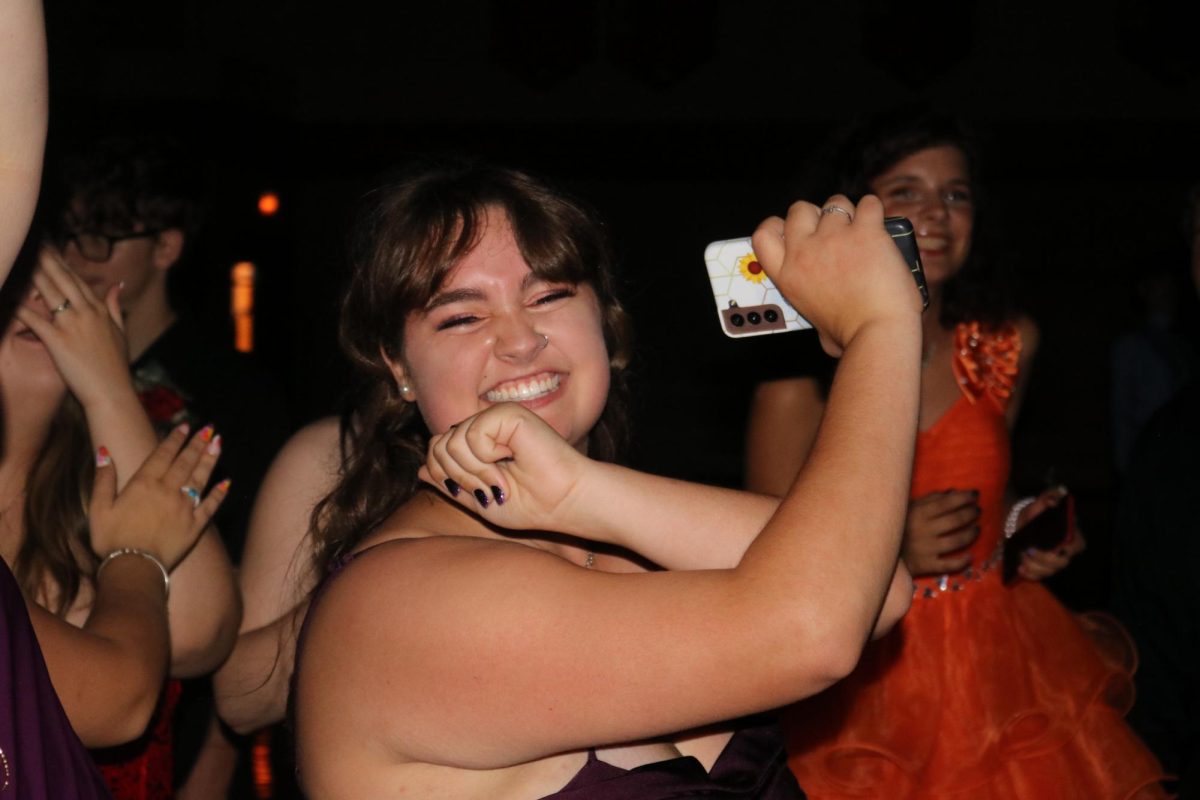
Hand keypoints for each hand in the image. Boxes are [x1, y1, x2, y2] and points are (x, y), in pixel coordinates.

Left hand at [14, 247, 130, 407]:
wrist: (113, 393)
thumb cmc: (116, 367)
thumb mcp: (121, 333)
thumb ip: (116, 307)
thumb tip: (118, 285)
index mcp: (101, 311)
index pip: (78, 281)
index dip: (62, 263)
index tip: (50, 250)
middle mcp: (87, 313)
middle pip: (62, 280)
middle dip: (46, 260)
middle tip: (32, 244)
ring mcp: (73, 325)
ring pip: (49, 293)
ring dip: (33, 274)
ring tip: (21, 259)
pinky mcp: (58, 340)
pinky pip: (35, 319)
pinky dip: (20, 307)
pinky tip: (9, 296)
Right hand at [90, 424, 228, 570]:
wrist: (134, 568)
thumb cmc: (112, 540)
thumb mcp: (99, 508)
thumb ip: (103, 479)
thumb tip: (104, 452)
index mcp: (144, 484)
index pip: (163, 454)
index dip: (175, 439)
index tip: (185, 426)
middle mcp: (168, 491)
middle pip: (186, 462)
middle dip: (198, 443)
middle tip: (209, 428)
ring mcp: (185, 508)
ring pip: (201, 478)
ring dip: (211, 459)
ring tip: (219, 443)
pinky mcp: (196, 526)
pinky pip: (211, 506)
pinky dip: (220, 493)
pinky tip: (227, 482)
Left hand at [418, 403, 588, 532]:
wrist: (564, 503)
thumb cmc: (531, 505)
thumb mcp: (479, 502)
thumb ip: (450, 484)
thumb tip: (420, 469)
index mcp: (479, 443)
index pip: (436, 451)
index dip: (447, 478)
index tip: (481, 494)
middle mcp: (485, 426)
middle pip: (438, 446)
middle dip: (460, 477)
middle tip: (493, 488)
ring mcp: (496, 417)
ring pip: (451, 442)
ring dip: (475, 472)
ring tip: (502, 480)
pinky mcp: (508, 413)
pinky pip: (471, 436)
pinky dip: (487, 459)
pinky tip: (512, 461)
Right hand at [750, 195, 922, 356]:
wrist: (877, 331)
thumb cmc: (850, 336)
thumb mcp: (815, 326)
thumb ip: (816, 313)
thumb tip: (825, 331)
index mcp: (788, 275)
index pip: (763, 234)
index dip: (776, 225)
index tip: (789, 229)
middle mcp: (806, 252)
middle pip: (799, 210)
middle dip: (815, 214)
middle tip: (830, 229)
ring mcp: (835, 238)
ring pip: (836, 203)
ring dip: (847, 212)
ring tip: (859, 228)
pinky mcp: (865, 232)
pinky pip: (868, 204)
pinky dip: (874, 210)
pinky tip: (878, 224)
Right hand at [901, 490, 980, 575]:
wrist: (879, 550)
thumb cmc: (897, 525)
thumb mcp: (909, 508)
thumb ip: (930, 499)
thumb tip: (954, 492)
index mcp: (918, 513)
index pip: (947, 502)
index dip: (964, 497)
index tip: (975, 494)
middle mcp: (923, 530)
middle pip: (955, 520)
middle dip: (971, 513)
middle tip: (977, 510)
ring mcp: (926, 549)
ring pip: (957, 541)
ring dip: (971, 533)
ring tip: (977, 528)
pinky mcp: (926, 565)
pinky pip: (949, 565)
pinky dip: (963, 561)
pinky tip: (970, 556)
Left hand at [1015, 487, 1085, 580]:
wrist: (1023, 521)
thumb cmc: (1037, 512)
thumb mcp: (1042, 501)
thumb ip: (1049, 497)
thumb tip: (1052, 501)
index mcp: (1072, 535)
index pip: (1076, 546)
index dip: (1066, 550)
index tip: (1054, 547)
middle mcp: (1066, 552)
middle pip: (1061, 563)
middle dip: (1044, 559)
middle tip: (1029, 550)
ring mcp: (1054, 562)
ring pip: (1049, 571)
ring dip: (1034, 566)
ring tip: (1022, 557)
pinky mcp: (1042, 568)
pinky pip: (1038, 576)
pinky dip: (1029, 574)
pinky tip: (1020, 569)